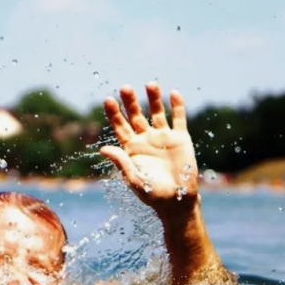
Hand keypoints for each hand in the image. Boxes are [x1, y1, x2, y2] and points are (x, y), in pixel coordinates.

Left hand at [101, 83, 197, 215]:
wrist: (177, 200)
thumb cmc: (153, 194)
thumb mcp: (135, 179)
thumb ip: (121, 163)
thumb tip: (103, 148)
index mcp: (131, 148)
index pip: (120, 126)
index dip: (114, 113)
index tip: (108, 99)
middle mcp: (145, 139)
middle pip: (136, 115)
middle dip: (130, 102)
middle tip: (125, 88)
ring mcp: (163, 137)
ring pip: (157, 113)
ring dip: (153, 99)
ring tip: (150, 84)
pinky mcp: (181, 138)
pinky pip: (179, 119)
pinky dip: (177, 106)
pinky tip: (174, 93)